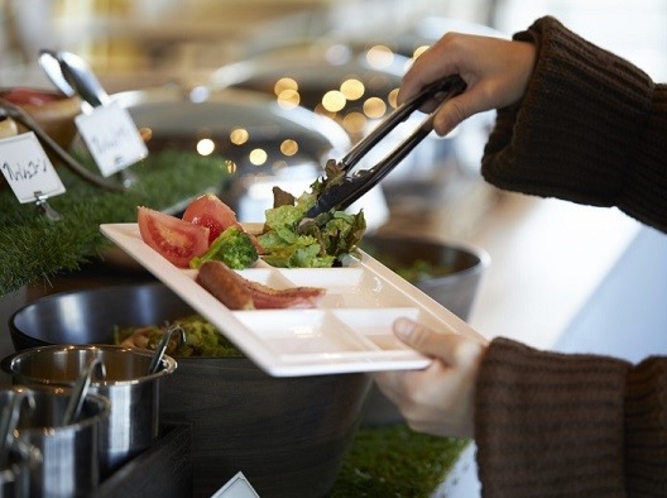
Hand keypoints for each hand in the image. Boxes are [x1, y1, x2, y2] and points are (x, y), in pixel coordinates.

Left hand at [372, 318, 486, 437]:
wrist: (518, 409)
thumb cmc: (491, 378)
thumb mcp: (459, 349)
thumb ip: (424, 337)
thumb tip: (398, 327)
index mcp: (414, 392)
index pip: (380, 367)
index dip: (383, 348)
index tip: (390, 334)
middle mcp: (412, 411)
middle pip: (388, 380)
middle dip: (397, 360)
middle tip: (413, 342)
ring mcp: (421, 422)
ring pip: (400, 391)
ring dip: (408, 374)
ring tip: (431, 358)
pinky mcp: (433, 427)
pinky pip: (415, 403)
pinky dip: (419, 388)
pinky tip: (437, 375)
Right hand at [399, 32, 535, 135]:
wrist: (532, 63)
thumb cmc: (514, 75)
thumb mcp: (485, 97)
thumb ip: (457, 112)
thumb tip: (435, 129)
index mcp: (452, 51)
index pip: (416, 75)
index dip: (407, 97)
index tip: (406, 117)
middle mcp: (446, 43)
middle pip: (416, 74)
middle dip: (421, 97)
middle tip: (440, 112)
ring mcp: (449, 45)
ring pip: (423, 73)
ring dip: (430, 92)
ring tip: (453, 101)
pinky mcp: (453, 51)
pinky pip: (434, 70)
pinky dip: (438, 86)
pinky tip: (454, 92)